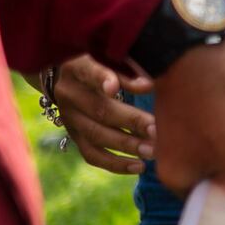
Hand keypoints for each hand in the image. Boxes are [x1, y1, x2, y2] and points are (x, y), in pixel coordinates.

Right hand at [49, 56, 153, 175]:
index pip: (88, 72)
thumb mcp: (110, 58)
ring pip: (96, 135)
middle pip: (99, 110)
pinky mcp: (74, 136)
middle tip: (156, 131)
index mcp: (77, 66)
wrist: (69, 76)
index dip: (101, 79)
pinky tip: (140, 166)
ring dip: (127, 145)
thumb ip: (127, 69)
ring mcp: (69, 118)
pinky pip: (92, 155)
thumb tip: (148, 85)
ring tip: (152, 151)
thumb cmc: (102, 62)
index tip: (114, 88)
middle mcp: (68, 93)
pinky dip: (116, 163)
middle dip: (130, 122)